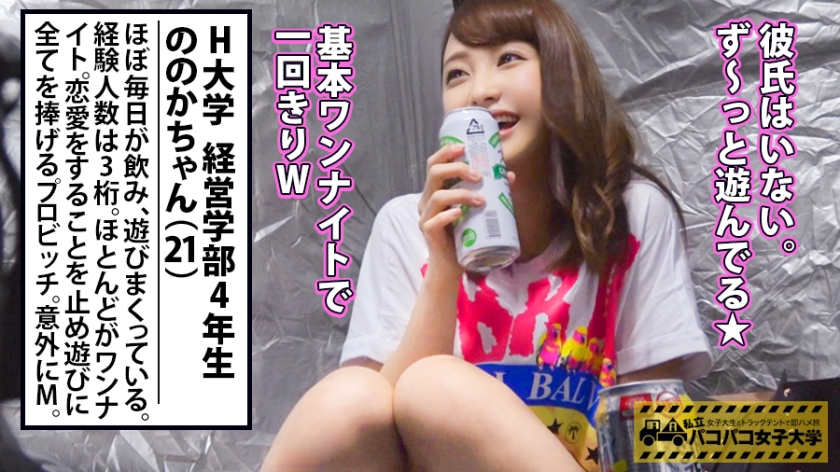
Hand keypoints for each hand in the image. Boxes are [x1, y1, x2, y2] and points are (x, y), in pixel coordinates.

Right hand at [417, 144, 483, 272]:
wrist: (451, 265)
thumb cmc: (464, 234)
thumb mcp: (475, 210)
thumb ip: (489, 192)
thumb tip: (509, 175)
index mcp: (435, 190)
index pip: (435, 164)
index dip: (446, 152)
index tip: (464, 147)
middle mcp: (426, 200)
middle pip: (434, 173)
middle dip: (457, 169)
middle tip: (479, 175)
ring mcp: (425, 216)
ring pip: (437, 196)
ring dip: (461, 194)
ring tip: (481, 200)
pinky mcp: (428, 232)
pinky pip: (434, 221)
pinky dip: (447, 215)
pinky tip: (459, 214)